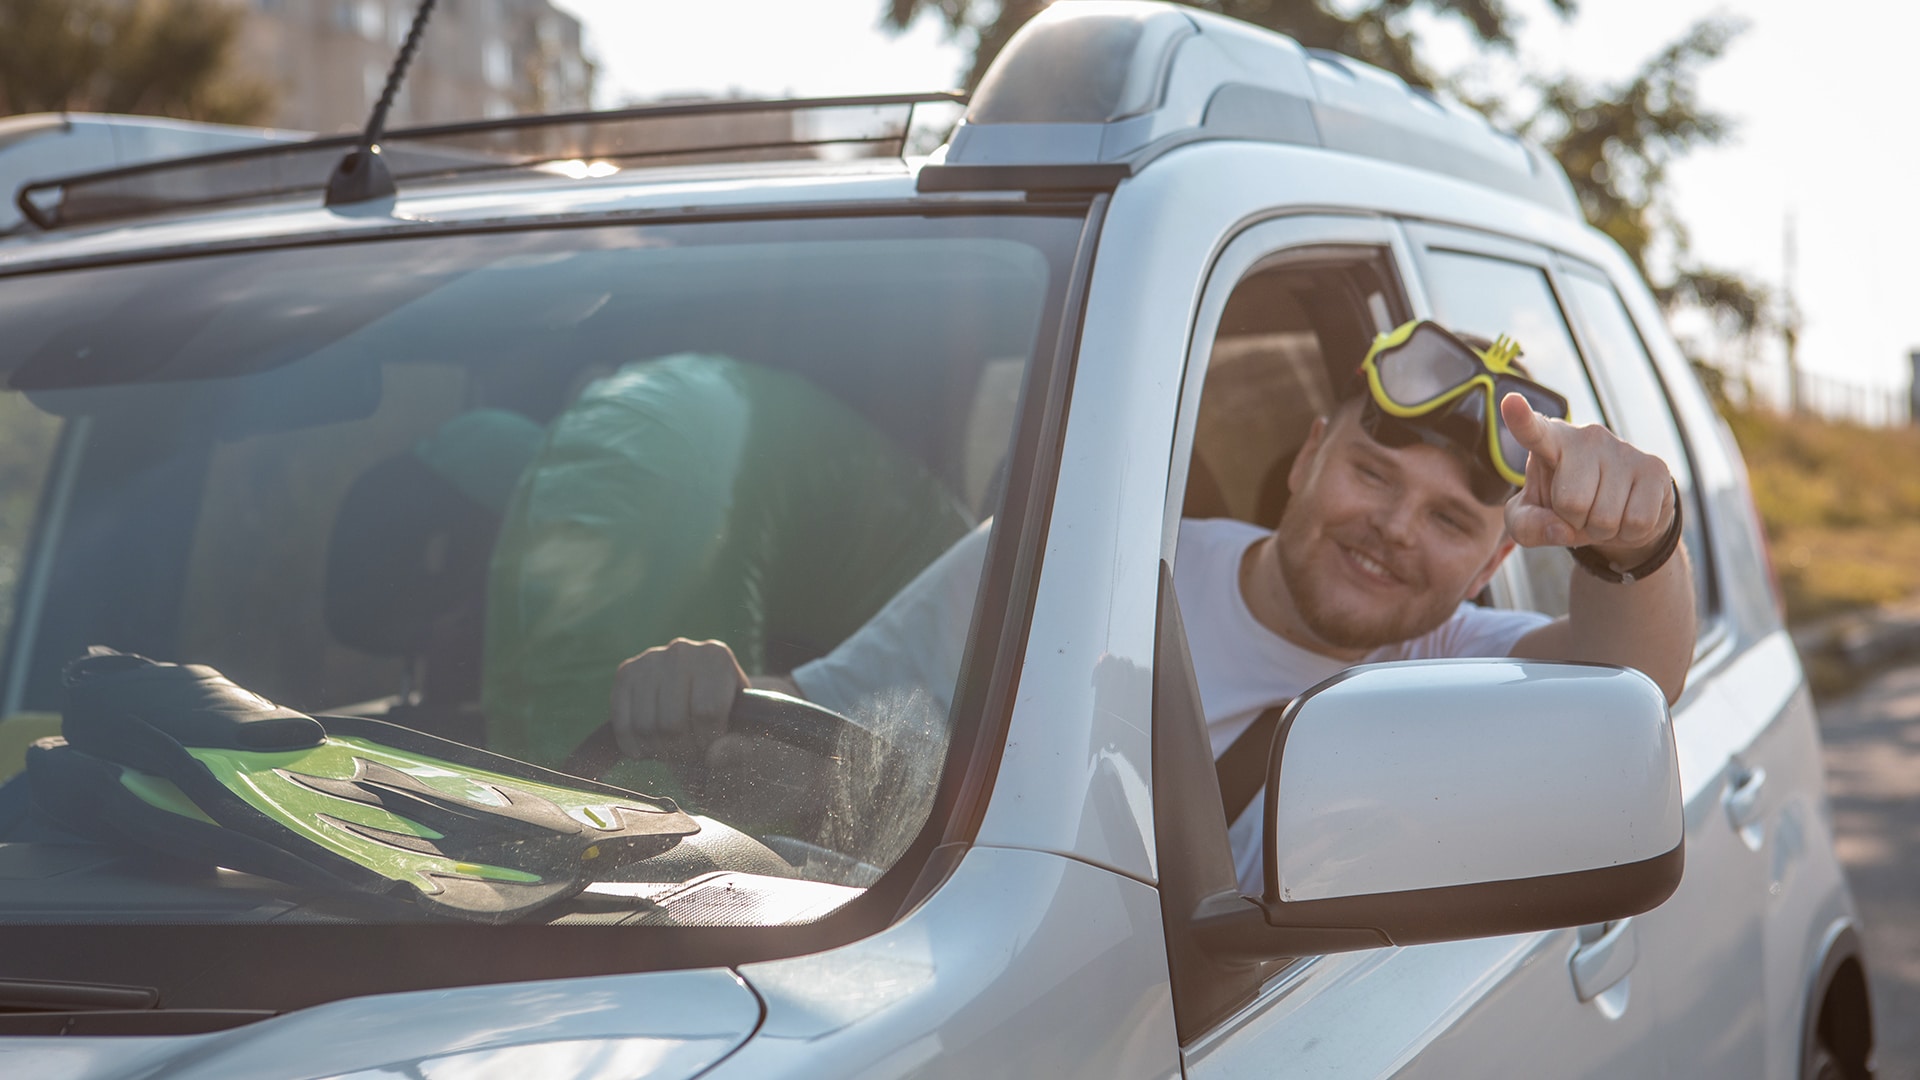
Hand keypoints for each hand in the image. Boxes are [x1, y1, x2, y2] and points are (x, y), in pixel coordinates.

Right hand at [609, 638, 748, 760]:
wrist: (698, 701)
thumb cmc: (727, 721)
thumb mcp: (745, 736)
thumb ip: (740, 749)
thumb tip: (715, 755)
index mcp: (717, 657)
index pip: (707, 712)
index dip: (707, 741)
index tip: (710, 749)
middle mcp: (683, 651)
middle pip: (672, 722)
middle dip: (681, 751)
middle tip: (690, 754)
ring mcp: (650, 659)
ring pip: (645, 726)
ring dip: (659, 751)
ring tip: (673, 750)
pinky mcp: (625, 673)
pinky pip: (622, 724)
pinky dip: (634, 748)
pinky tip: (650, 749)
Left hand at [1499, 392, 1675, 565]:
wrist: (1617, 510)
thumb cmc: (1562, 509)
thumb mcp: (1530, 521)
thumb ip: (1527, 526)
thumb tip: (1560, 530)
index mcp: (1550, 442)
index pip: (1534, 432)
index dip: (1521, 420)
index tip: (1511, 403)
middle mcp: (1587, 436)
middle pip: (1572, 503)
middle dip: (1574, 522)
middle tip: (1580, 512)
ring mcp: (1623, 448)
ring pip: (1606, 517)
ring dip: (1602, 530)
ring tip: (1604, 512)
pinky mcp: (1655, 467)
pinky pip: (1637, 522)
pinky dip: (1629, 533)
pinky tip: (1627, 515)